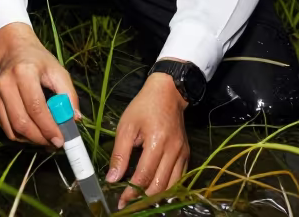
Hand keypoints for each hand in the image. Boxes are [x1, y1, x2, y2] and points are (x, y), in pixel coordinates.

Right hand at [0, 22, 79, 147]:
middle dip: (40, 138)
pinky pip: (5, 128)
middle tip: (55, 143)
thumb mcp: (59, 72)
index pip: (35, 106)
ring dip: (31, 140)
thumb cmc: (39, 61)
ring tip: (46, 140)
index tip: (61, 140)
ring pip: (12, 129)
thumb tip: (74, 119)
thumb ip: (69, 95)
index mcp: (24, 72)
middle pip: (21, 121)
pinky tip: (33, 133)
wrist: (14, 50)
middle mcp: (6, 83)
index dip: (48, 127)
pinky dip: (21, 136)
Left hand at [107, 71, 190, 207]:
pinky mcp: (186, 154)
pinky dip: (168, 188)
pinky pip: (179, 178)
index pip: (144, 176)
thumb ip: (120, 153)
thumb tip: (112, 178)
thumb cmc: (144, 107)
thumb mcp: (126, 126)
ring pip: (171, 185)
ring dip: (156, 197)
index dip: (132, 192)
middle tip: (130, 204)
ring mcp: (182, 153)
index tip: (121, 201)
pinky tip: (156, 191)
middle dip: (143, 199)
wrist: (168, 93)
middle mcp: (173, 150)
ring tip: (141, 201)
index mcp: (156, 141)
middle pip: (159, 185)